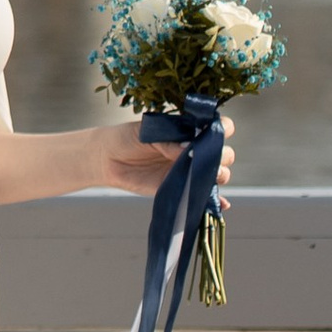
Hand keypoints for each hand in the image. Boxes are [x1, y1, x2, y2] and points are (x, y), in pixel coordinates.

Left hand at [99, 117, 233, 201]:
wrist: (107, 159)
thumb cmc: (127, 139)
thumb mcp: (147, 135)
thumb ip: (169, 142)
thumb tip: (190, 149)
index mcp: (188, 131)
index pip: (217, 127)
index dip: (223, 129)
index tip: (220, 133)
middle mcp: (194, 151)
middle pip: (224, 153)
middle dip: (222, 156)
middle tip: (209, 160)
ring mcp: (189, 170)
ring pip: (218, 175)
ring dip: (219, 176)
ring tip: (207, 178)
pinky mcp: (181, 188)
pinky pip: (202, 195)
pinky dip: (215, 201)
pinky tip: (221, 204)